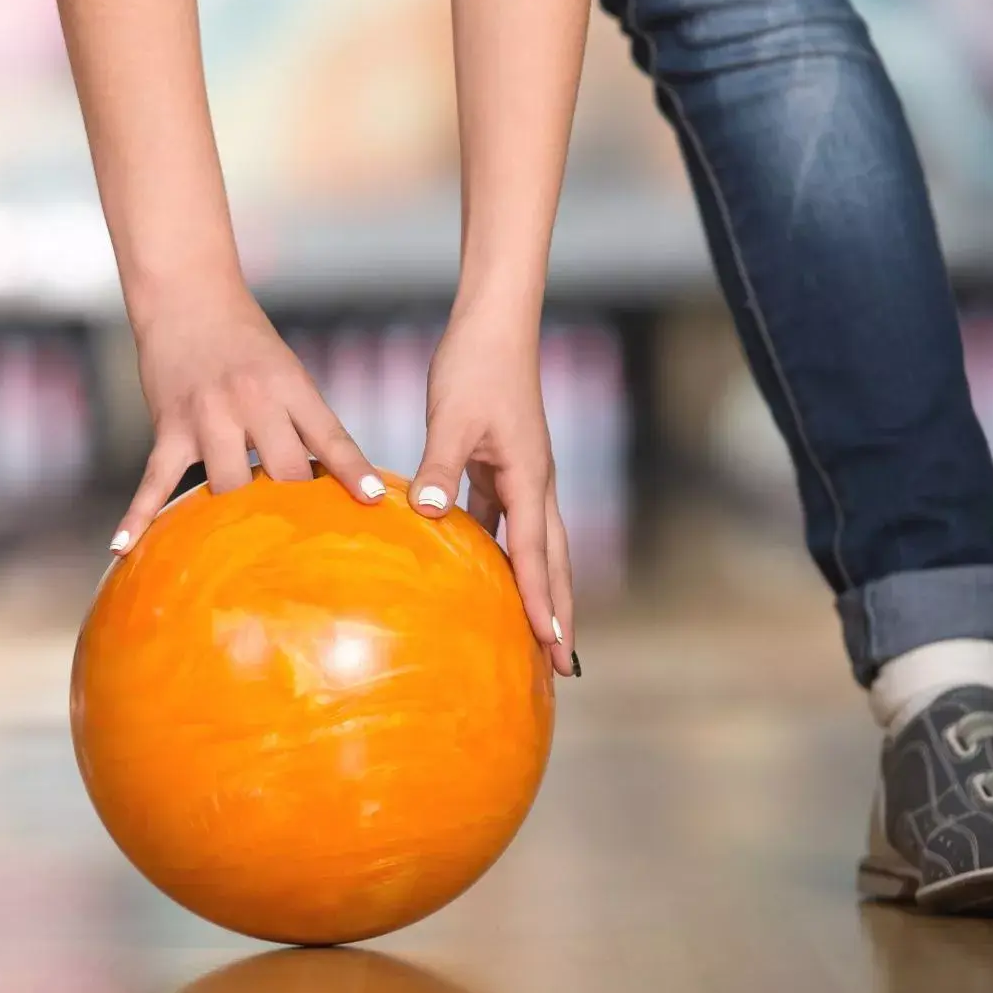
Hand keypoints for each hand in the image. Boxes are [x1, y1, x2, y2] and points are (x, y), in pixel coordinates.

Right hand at [112, 291, 384, 552]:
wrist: (187, 296)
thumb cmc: (244, 341)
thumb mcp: (287, 373)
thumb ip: (305, 424)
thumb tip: (331, 482)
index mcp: (289, 388)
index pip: (329, 437)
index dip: (353, 472)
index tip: (374, 501)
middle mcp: (252, 402)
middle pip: (281, 472)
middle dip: (294, 510)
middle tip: (306, 548)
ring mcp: (207, 417)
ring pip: (227, 486)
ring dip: (235, 520)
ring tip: (242, 558)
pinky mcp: (169, 428)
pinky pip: (155, 481)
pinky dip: (139, 516)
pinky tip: (123, 548)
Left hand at [411, 313, 576, 676]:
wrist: (493, 326)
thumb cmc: (474, 368)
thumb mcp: (450, 419)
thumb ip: (440, 467)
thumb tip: (429, 512)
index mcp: (529, 479)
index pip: (537, 554)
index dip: (542, 602)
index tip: (554, 646)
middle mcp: (535, 485)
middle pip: (553, 562)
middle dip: (559, 612)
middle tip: (564, 665)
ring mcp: (521, 478)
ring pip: (535, 547)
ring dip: (536, 590)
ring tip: (535, 636)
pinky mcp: (501, 468)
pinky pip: (504, 526)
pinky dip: (501, 557)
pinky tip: (481, 580)